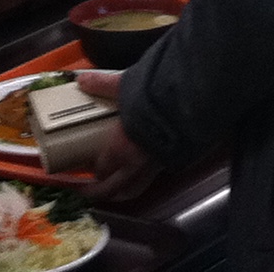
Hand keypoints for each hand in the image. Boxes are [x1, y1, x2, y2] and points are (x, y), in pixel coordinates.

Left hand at [76, 71, 159, 200]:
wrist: (191, 103)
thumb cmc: (157, 98)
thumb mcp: (126, 87)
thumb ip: (103, 85)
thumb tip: (82, 79)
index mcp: (121, 148)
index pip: (102, 168)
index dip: (90, 170)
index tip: (83, 166)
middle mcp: (136, 164)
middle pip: (113, 189)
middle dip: (98, 192)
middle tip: (87, 191)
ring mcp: (154, 166)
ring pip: (132, 190)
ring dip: (120, 193)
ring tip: (113, 191)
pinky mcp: (170, 162)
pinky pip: (150, 180)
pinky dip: (140, 181)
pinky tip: (140, 172)